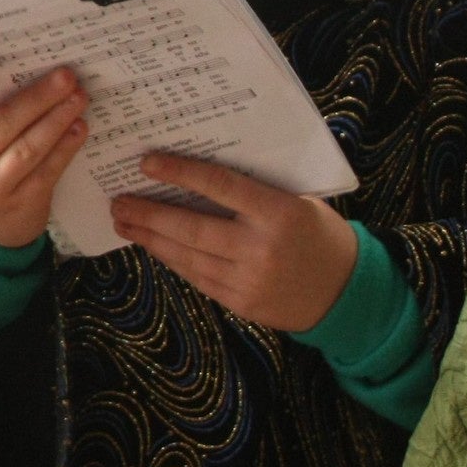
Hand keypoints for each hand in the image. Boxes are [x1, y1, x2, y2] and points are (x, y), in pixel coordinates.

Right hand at [0, 60, 86, 249]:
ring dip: (58, 120)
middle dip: (39, 98)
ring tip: (79, 98)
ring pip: (29, 147)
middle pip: (4, 124)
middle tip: (66, 76)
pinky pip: (48, 170)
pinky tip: (79, 128)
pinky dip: (66, 147)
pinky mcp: (22, 203)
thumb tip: (33, 69)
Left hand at [110, 153, 356, 332]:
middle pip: (192, 228)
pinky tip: (154, 246)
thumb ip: (255, 189)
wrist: (348, 291)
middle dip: (149, 214)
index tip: (147, 163)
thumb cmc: (319, 234)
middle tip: (118, 201)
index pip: (220, 186)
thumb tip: (199, 170)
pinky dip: (172, 260)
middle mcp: (261, 248)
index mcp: (279, 213)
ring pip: (188, 256)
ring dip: (151, 239)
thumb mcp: (298, 201)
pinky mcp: (242, 303)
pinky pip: (197, 277)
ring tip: (124, 223)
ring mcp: (250, 280)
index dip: (180, 172)